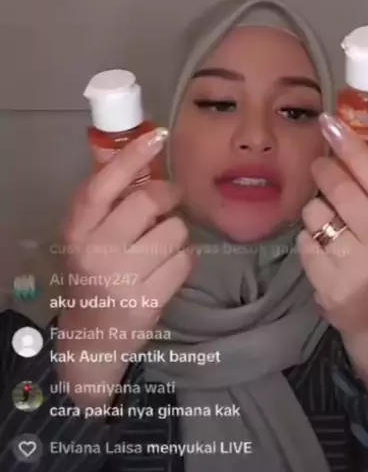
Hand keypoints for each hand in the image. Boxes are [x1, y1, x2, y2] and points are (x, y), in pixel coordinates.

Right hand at [57, 128, 192, 403]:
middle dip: (168, 194)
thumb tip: (136, 147)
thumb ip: (108, 196)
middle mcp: (95, 253)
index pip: (104, 184)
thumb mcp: (87, 235)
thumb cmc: (94, 273)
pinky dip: (186, 257)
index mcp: (77, 230)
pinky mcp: (149, 300)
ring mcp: (122, 279)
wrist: (92, 336)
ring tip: (162, 244)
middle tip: (169, 199)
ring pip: (174, 230)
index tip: (157, 136)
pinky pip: (186, 259)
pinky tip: (170, 265)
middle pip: (147, 201)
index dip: (132, 156)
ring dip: (177, 231)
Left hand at [297, 114, 367, 393]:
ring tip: (330, 217)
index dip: (352, 147)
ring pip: (316, 214)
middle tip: (321, 164)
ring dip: (316, 206)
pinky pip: (303, 241)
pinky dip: (309, 236)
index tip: (329, 122)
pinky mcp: (326, 286)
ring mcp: (354, 270)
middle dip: (324, 169)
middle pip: (341, 191)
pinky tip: (325, 246)